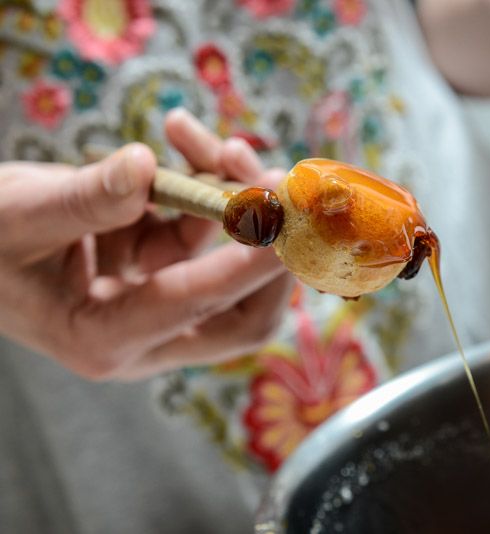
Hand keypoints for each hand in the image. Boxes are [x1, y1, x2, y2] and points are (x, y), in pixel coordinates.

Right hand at [0, 109, 293, 380]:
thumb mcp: (16, 217)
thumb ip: (84, 197)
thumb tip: (145, 166)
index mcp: (104, 339)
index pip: (196, 307)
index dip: (246, 264)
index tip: (287, 224)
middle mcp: (145, 335)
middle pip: (243, 317)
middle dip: (271, 253)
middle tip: (284, 193)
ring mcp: (160, 301)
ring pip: (229, 264)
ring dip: (234, 198)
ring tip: (215, 142)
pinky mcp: (162, 267)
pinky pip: (203, 228)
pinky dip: (205, 184)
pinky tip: (187, 139)